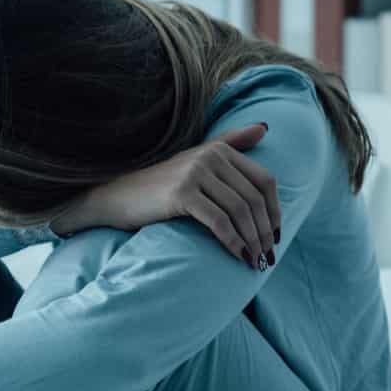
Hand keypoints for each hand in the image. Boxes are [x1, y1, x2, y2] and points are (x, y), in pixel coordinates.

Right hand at [51, 124, 279, 267]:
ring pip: (239, 211)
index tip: (275, 236)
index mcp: (219, 149)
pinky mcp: (181, 194)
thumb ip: (229, 142)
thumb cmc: (158, 186)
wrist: (116, 197)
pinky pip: (219, 222)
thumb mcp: (195, 159)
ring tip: (255, 261)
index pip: (264, 181)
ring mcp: (195, 174)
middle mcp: (210, 157)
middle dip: (264, 232)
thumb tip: (264, 128)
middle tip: (268, 257)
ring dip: (252, 240)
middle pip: (253, 199)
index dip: (275, 211)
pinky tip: (238, 256)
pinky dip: (233, 242)